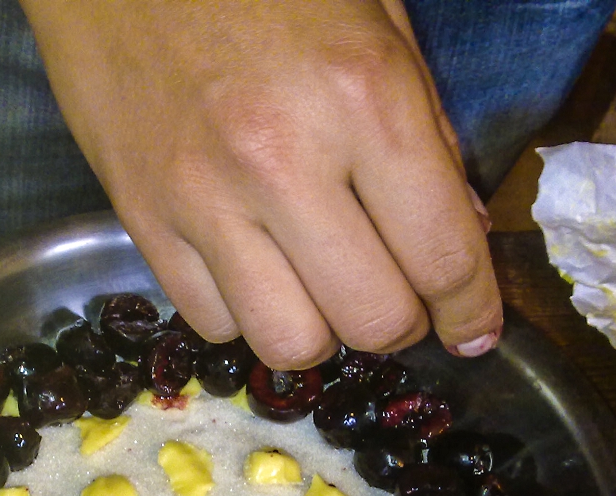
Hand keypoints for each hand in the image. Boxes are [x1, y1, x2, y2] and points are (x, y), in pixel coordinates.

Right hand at [19, 0, 502, 368]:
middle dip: (400, 328)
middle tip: (396, 301)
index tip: (473, 333)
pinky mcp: (141, 223)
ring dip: (321, 334)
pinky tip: (254, 271)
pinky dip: (247, 314)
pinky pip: (213, 324)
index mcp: (363, 99)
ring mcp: (201, 201)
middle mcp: (281, 164)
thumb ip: (428, 134)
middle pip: (370, 322)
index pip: (441, 256)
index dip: (471, 312)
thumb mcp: (377, 24)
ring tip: (321, 292)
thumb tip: (460, 237)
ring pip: (288, 344)